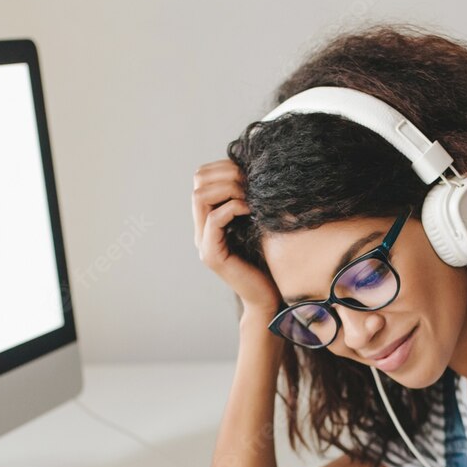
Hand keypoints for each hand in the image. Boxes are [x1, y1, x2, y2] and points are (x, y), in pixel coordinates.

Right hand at [191, 159, 280, 315]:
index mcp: (209, 220)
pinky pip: (214, 219)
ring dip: (228, 188)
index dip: (222, 168)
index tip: (247, 171)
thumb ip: (250, 202)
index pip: (201, 179)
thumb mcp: (258, 223)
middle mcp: (201, 230)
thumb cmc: (269, 260)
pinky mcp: (212, 255)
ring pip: (200, 197)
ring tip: (249, 195)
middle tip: (250, 182)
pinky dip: (233, 208)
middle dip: (225, 174)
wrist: (269, 298)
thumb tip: (256, 171)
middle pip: (197, 184)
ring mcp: (203, 243)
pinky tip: (251, 210)